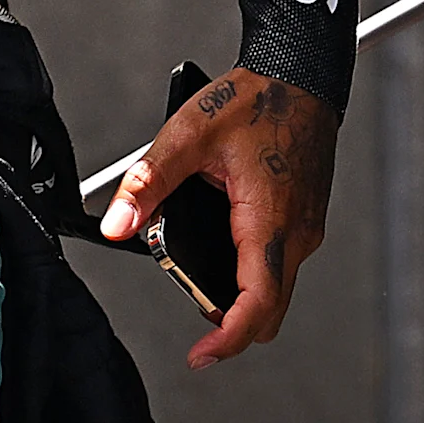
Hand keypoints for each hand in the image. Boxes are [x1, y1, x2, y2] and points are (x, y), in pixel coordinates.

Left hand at [98, 66, 338, 369]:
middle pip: (269, 309)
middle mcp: (296, 232)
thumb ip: (148, 182)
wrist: (301, 71)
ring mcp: (306, 227)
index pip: (257, 303)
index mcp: (270, 219)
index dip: (228, 339)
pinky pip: (282, 264)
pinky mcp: (306, 218)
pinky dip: (254, 273)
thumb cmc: (257, 97)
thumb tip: (116, 223)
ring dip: (243, 298)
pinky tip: (226, 248)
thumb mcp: (189, 135)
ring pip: (277, 288)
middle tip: (197, 332)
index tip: (201, 353)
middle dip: (232, 327)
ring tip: (204, 282)